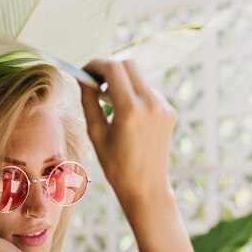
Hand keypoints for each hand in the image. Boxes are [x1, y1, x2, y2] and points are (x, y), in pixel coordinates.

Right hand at [78, 59, 176, 205]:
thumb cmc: (116, 166)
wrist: (146, 187)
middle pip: (127, 64)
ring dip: (121, 83)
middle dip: (108, 68)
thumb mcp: (96, 134)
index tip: (84, 72)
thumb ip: (89, 102)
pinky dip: (133, 95)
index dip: (95, 65)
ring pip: (138, 78)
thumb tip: (83, 79)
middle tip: (94, 81)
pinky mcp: (169, 111)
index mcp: (129, 110)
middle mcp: (150, 103)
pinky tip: (127, 117)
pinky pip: (147, 92)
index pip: (112, 68)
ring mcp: (163, 106)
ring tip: (108, 103)